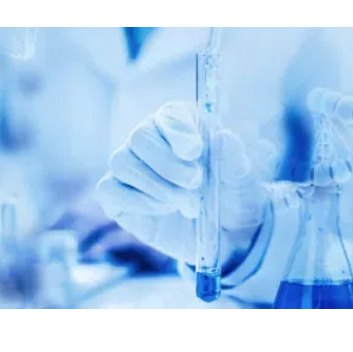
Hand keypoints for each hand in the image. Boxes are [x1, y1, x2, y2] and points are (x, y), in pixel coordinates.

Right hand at [96, 102, 267, 265]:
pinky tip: (164, 210)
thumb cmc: (233, 197)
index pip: (169, 115)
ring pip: (122, 162)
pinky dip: (137, 201)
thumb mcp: (243, 181)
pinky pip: (109, 190)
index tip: (195, 151)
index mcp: (184, 125)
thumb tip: (225, 137)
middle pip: (140, 137)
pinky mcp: (118, 196)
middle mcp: (152, 140)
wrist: (226, 236)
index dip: (178, 131)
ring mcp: (132, 167)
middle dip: (167, 164)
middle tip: (195, 184)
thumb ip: (234, 159)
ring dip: (156, 186)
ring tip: (187, 204)